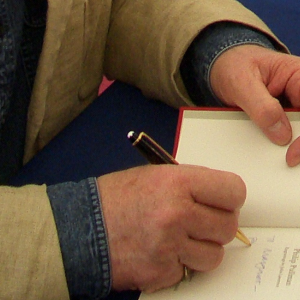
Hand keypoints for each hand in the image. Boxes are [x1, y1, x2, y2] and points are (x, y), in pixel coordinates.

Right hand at [97, 164, 245, 291]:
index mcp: (177, 183)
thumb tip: (219, 196)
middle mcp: (177, 214)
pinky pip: (191, 270)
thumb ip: (191, 184)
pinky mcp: (163, 273)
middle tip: (202, 220)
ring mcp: (170, 247)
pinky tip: (163, 251)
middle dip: (218, 223)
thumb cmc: (116, 197)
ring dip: (203, 247)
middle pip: (228, 226)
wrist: (82, 227)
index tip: (224, 200)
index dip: (230, 196)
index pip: (233, 190)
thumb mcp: (154, 175)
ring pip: (215, 254)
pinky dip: (182, 262)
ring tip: (182, 237)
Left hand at [210, 45, 299, 165]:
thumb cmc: (233, 67)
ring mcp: (292, 103)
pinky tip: (276, 152)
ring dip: (293, 143)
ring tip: (284, 159)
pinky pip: (287, 130)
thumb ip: (261, 107)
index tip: (292, 154)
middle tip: (290, 161)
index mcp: (298, 75)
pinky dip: (282, 142)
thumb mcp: (241, 84)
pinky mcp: (282, 114)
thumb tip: (282, 136)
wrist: (221, 68)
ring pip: (299, 127)